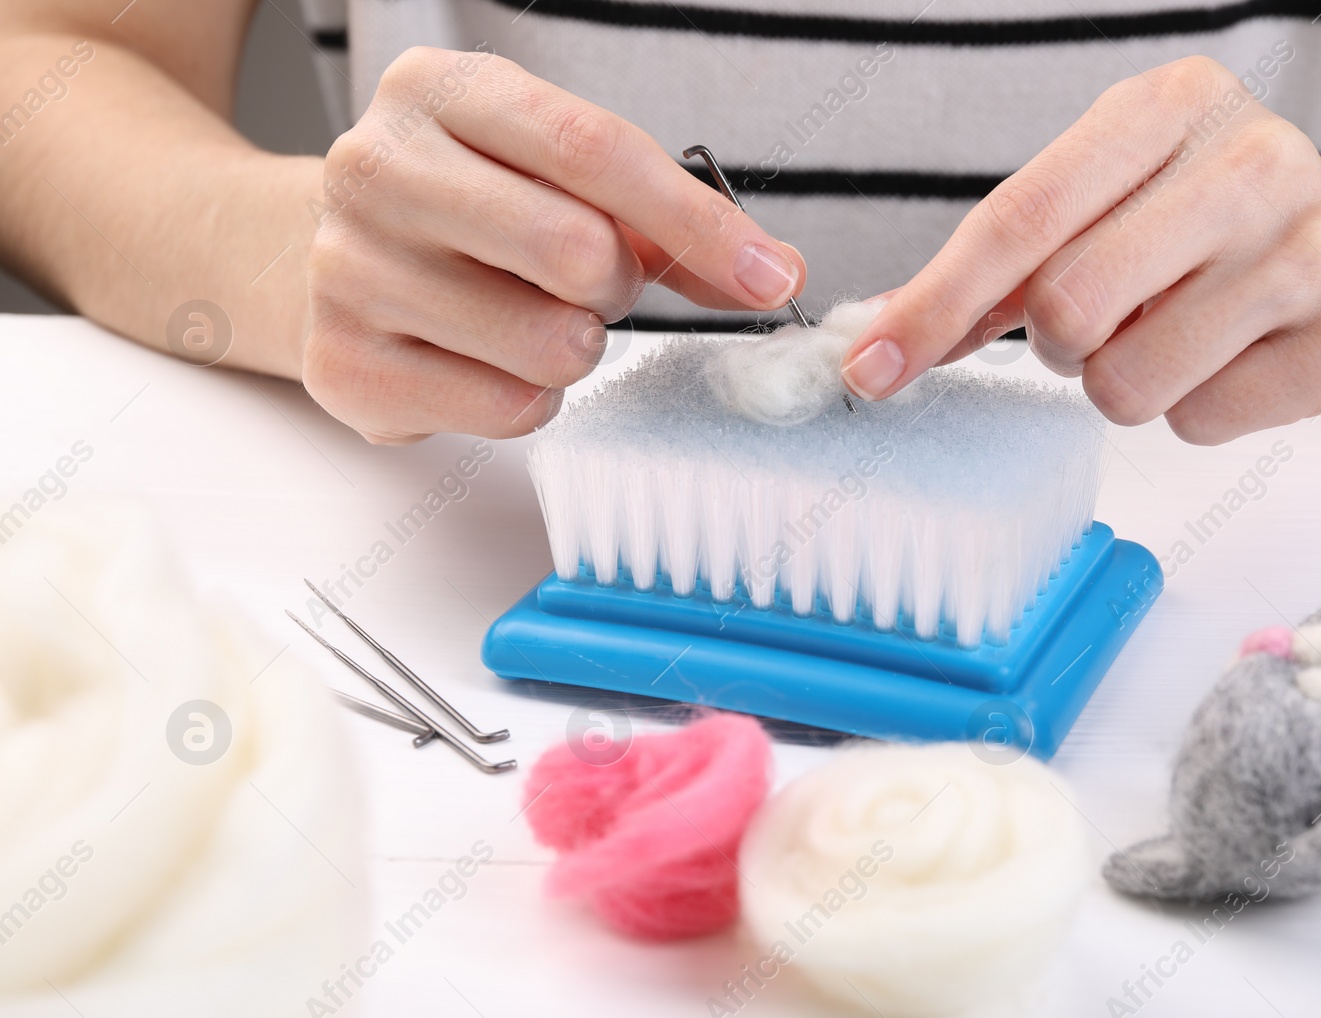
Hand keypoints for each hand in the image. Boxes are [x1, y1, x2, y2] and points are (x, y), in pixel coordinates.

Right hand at [304, 47, 805, 442]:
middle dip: (616, 286)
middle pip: (575, 250)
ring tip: (528, 317)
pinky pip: (508, 407)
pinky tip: (488, 360)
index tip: (767, 275)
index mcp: (440, 91)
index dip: (698, 222)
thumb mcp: (560, 179)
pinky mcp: (344, 364)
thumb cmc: (474, 211)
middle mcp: (376, 167)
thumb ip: (666, 220)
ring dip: (574, 346)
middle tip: (590, 286)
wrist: (331, 256)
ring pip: (549, 342)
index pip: (595, 149)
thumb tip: (772, 272)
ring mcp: (347, 268)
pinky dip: (529, 398)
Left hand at [840, 56, 1320, 443]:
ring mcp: (1313, 253)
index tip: (870, 365)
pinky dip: (1195, 410)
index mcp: (1170, 106)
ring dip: (1124, 382)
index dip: (933, 303)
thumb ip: (999, 263)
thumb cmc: (1205, 224)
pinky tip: (1236, 358)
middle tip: (1103, 320)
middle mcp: (1252, 162)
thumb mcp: (1109, 199)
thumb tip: (882, 336)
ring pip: (1125, 385)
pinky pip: (1199, 423)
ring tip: (1177, 334)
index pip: (1019, 217)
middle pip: (1065, 311)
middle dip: (1056, 342)